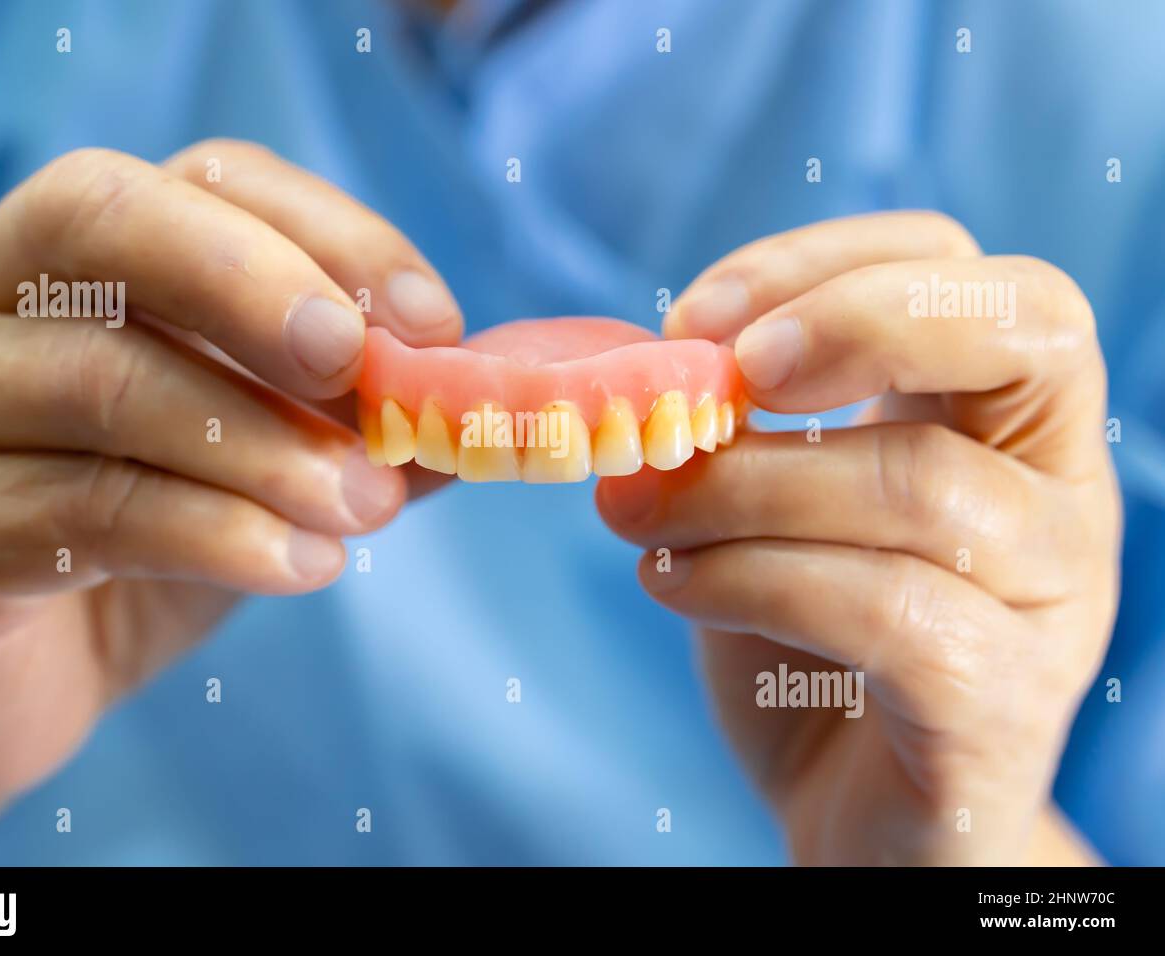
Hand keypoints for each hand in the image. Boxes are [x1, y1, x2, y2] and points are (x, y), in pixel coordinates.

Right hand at [0, 140, 461, 861]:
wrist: (19, 682)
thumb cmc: (147, 542)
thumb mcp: (261, 460)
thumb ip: (351, 422)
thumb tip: (470, 407)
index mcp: (81, 256)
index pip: (205, 179)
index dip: (328, 234)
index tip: (430, 322)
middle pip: (106, 218)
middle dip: (258, 285)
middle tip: (363, 372)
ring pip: (107, 380)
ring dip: (267, 444)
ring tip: (365, 508)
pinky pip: (88, 510)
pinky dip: (220, 535)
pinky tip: (302, 566)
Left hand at [598, 212, 1119, 864]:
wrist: (855, 812)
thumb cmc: (808, 642)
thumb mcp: (771, 509)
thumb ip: (739, 432)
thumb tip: (650, 367)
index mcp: (1003, 418)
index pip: (968, 270)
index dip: (830, 264)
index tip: (692, 317)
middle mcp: (1056, 490)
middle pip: (1017, 333)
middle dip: (847, 326)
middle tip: (707, 382)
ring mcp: (1050, 599)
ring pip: (919, 486)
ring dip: (741, 487)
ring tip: (636, 511)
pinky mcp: (1002, 705)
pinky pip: (888, 614)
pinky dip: (751, 582)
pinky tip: (671, 584)